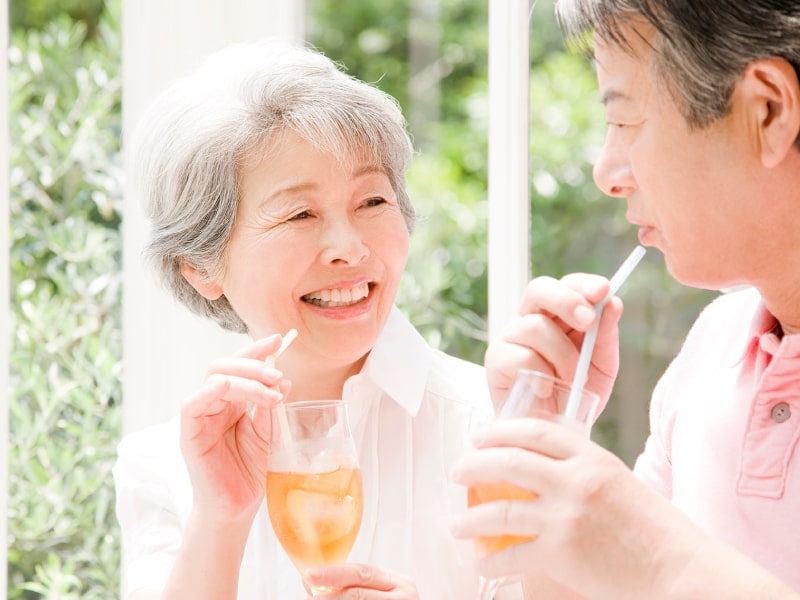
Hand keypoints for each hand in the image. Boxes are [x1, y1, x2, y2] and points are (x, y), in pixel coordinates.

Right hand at [180, 334, 289, 518]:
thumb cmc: (251, 473)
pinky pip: (193, 404)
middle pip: (225, 366)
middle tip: (277, 373)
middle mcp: (214, 404)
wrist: (237, 509)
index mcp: (233, 402)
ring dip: (245, 380)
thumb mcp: (269, 434)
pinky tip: (231, 390)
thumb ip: (272, 407)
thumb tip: (284, 378)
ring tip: (271, 392)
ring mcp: (200, 417)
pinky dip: (212, 391)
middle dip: (253, 363)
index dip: (257, 350)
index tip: (280, 340)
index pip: (240, 366)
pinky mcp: (189, 434)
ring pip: (215, 380)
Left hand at [305, 564, 418, 598]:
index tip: (310, 575)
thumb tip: (311, 581)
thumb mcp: (383, 594)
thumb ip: (354, 585)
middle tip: (311, 595)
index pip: (363, 572)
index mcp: (400, 584)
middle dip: (331, 595)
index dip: (334, 573)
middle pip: (359, 593)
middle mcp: (404, 598)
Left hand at [449, 418, 700, 598]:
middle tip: (457, 472)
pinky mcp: (561, 552)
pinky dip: (493, 562)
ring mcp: (566, 516)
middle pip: (508, 460)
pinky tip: (482, 565)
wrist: (679, 571)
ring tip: (456, 525)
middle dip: (474, 464)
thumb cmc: (655, 531)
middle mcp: (575, 480)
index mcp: (591, 457)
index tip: (480, 436)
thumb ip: (583, 471)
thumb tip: (543, 469)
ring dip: (471, 519)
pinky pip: (513, 554)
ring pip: (501, 509)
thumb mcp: (620, 483)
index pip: (535, 430)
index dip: (500, 430)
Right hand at [484, 273, 622, 410]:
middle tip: (588, 321)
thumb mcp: (601, 366)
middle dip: (566, 300)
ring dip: (563, 354)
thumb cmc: (575, 396)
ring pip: (536, 326)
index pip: (566, 286)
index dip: (583, 284)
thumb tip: (613, 303)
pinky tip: (546, 389)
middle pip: (539, 289)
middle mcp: (530, 320)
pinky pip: (522, 356)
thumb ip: (605, 336)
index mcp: (557, 316)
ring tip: (572, 378)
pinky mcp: (496, 360)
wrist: (553, 432)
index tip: (603, 290)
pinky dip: (542, 375)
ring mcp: (510, 338)